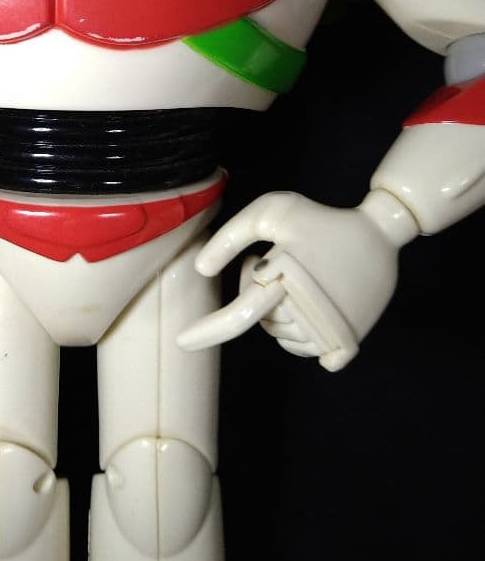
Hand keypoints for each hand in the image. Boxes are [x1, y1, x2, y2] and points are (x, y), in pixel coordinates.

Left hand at [177, 189, 418, 370]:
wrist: (378, 237)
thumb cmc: (320, 221)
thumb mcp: (273, 211)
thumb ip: (232, 235)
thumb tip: (202, 269)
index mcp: (287, 279)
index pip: (240, 315)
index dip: (208, 331)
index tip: (182, 341)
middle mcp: (307, 313)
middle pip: (259, 319)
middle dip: (257, 290)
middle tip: (278, 260)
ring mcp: (327, 332)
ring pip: (278, 334)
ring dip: (277, 309)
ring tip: (297, 275)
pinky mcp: (344, 342)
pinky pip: (301, 348)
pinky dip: (296, 328)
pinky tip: (308, 300)